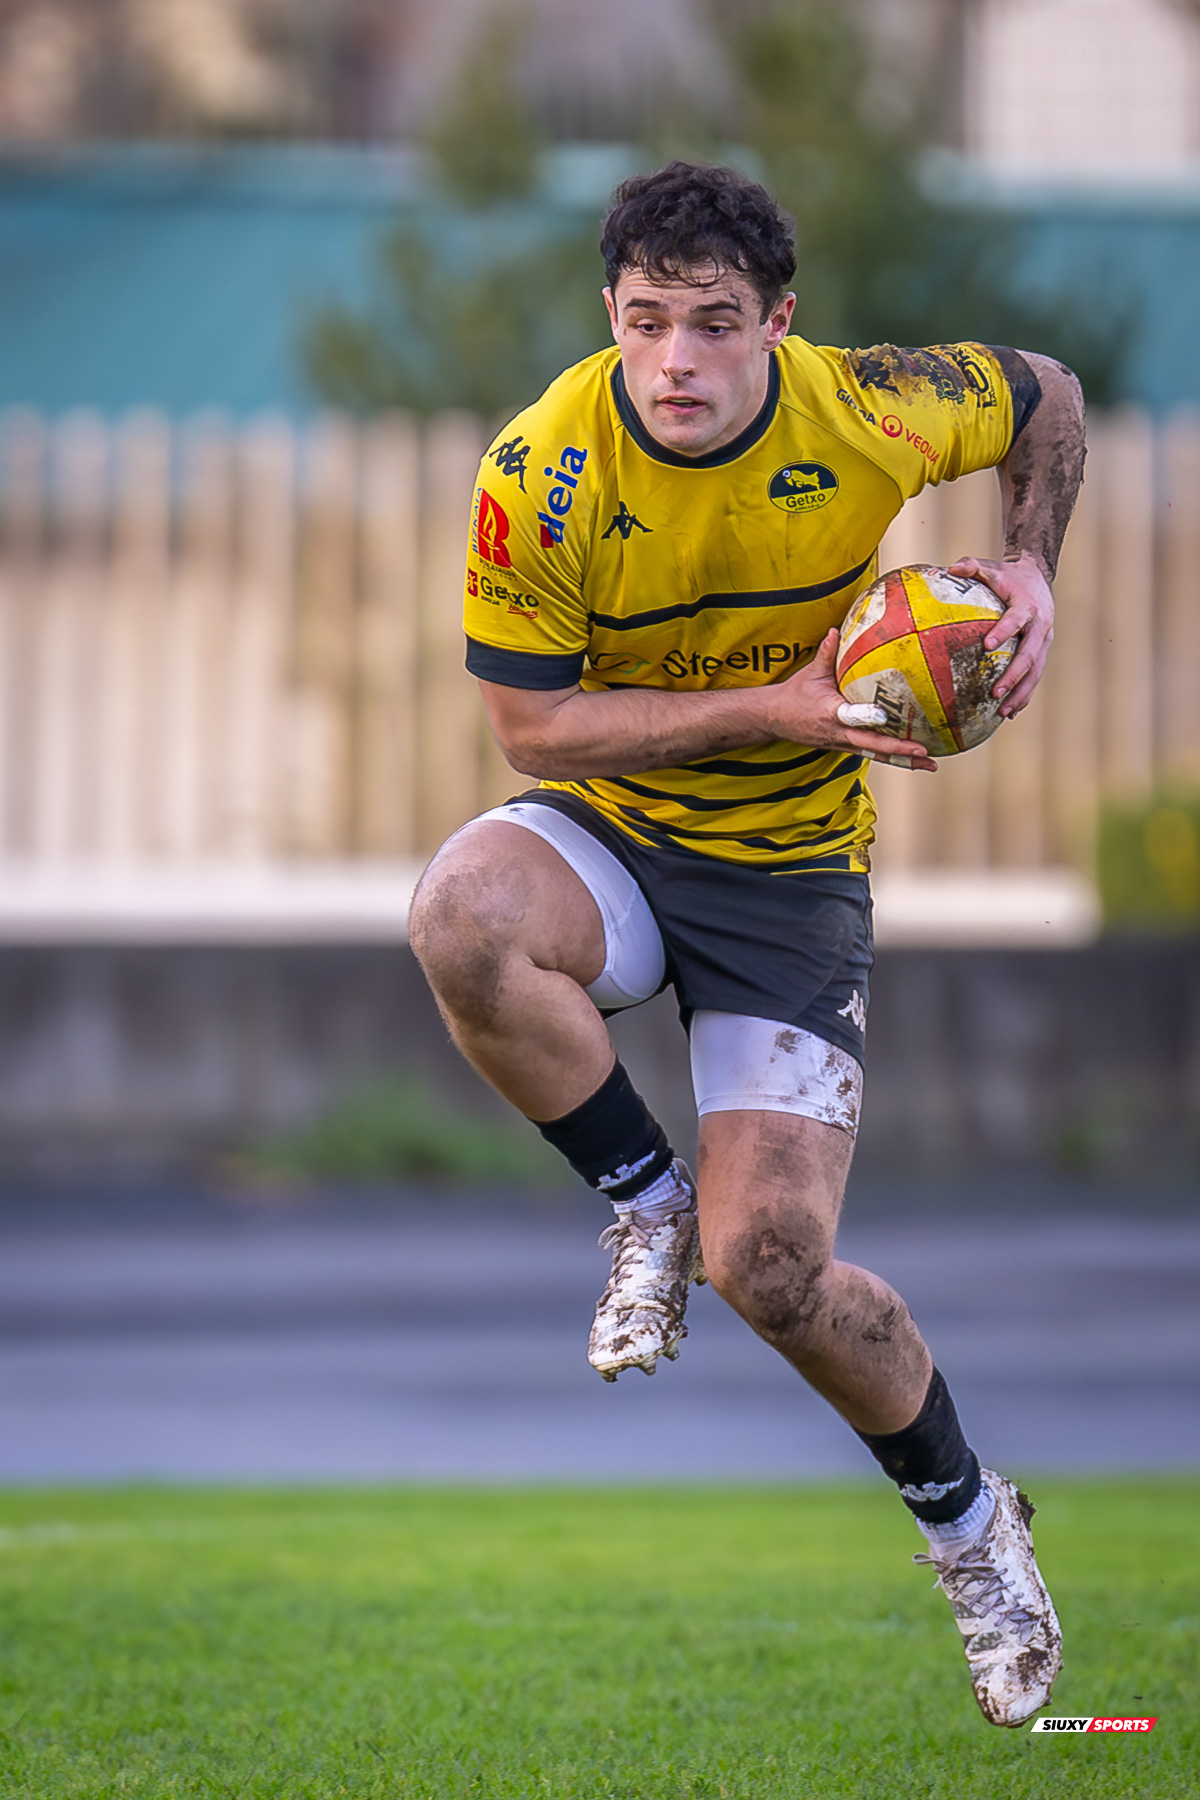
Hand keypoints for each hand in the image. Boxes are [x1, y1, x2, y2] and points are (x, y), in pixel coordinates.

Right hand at [766, 629, 937, 772]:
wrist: (774, 719)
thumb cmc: (794, 694)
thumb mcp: (809, 673)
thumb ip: (826, 653)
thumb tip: (838, 629)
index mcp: (830, 713)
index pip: (851, 716)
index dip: (868, 718)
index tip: (886, 716)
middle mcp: (838, 733)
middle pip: (872, 745)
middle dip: (899, 750)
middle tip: (925, 750)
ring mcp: (842, 743)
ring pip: (876, 754)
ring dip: (903, 760)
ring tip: (930, 763)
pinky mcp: (845, 747)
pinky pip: (872, 753)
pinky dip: (894, 757)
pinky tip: (915, 758)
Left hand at [948, 552, 1053, 717]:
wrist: (1038, 577)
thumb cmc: (1008, 575)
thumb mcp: (992, 567)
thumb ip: (971, 566)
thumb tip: (949, 568)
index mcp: (1028, 606)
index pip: (1017, 620)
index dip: (1004, 631)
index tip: (987, 645)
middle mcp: (1040, 626)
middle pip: (1030, 655)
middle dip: (1014, 675)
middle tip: (995, 692)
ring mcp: (1043, 641)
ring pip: (1036, 671)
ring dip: (1021, 693)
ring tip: (1003, 712)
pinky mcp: (1041, 651)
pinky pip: (1034, 676)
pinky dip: (1024, 694)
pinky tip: (1010, 712)